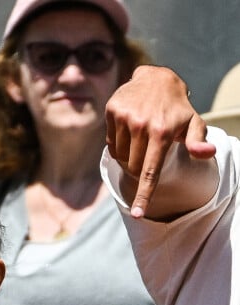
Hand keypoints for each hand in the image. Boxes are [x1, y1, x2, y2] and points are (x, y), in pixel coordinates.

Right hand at [105, 65, 215, 216]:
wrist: (156, 77)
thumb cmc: (176, 107)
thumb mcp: (192, 122)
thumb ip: (198, 141)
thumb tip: (207, 153)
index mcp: (162, 132)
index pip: (150, 171)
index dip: (143, 195)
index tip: (138, 213)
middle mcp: (141, 125)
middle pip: (133, 167)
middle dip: (139, 169)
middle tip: (148, 155)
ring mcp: (125, 118)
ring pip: (120, 157)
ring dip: (128, 157)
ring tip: (139, 141)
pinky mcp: (112, 112)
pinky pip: (111, 144)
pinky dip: (118, 146)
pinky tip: (128, 133)